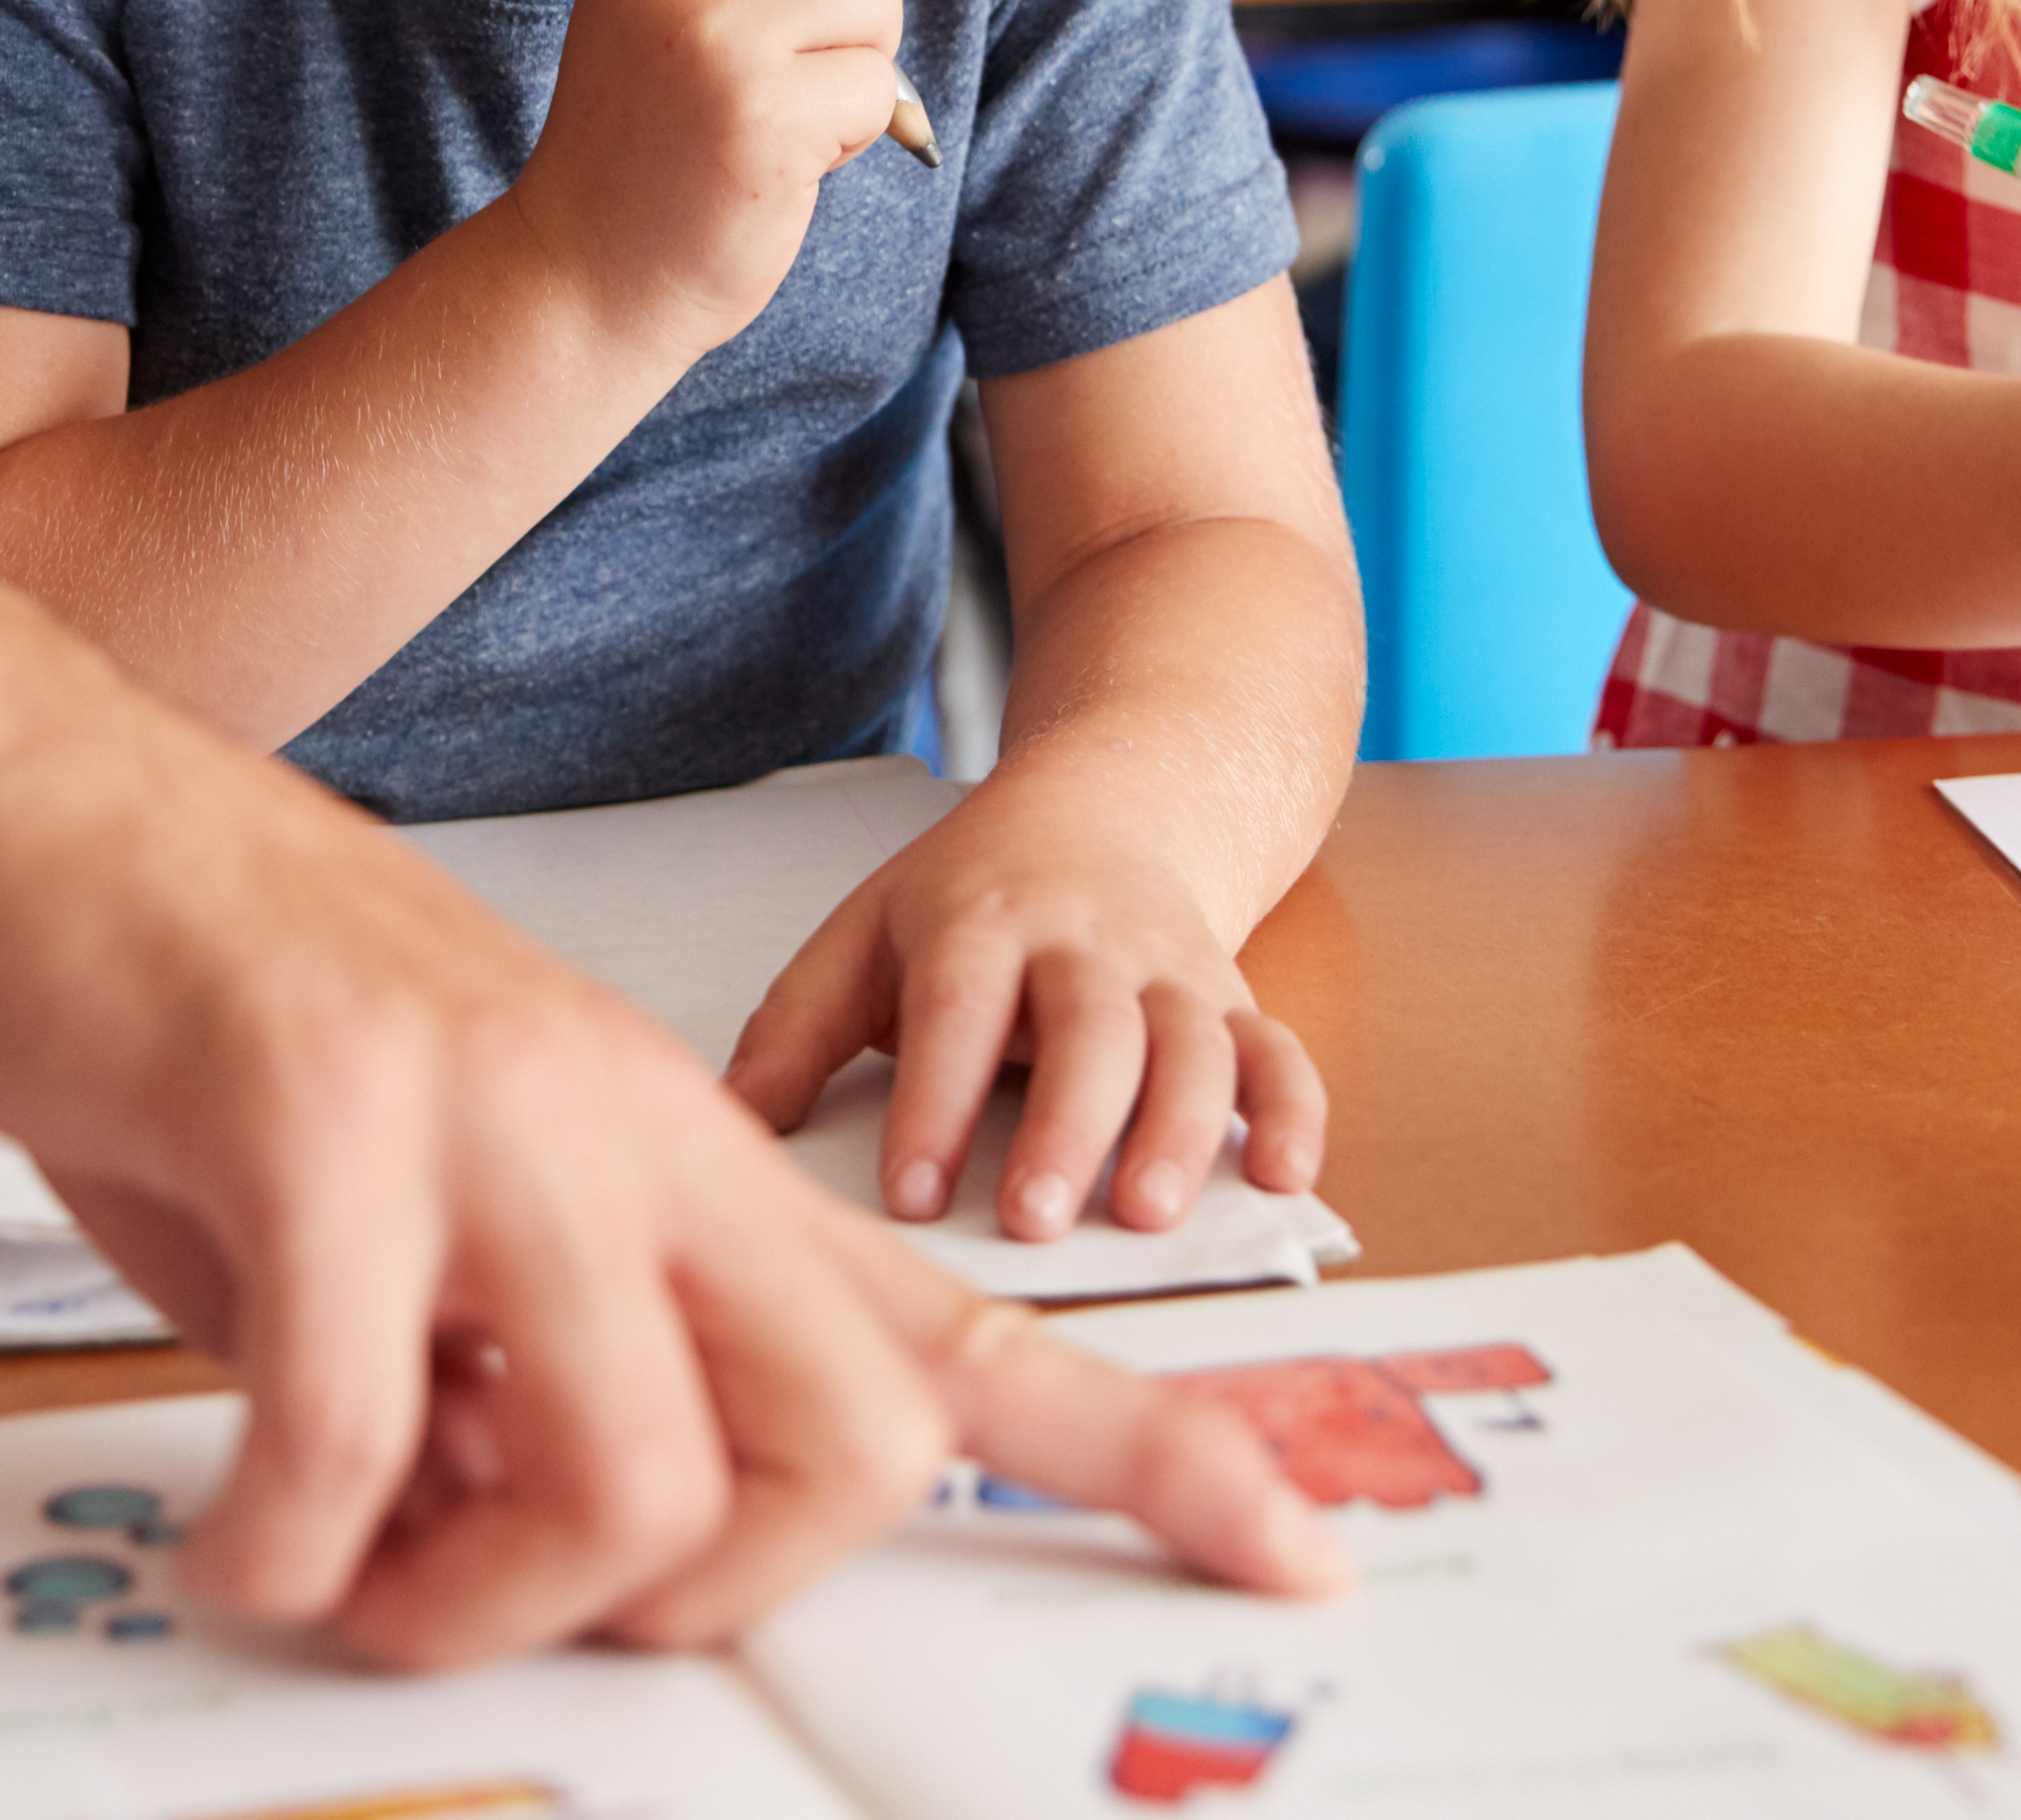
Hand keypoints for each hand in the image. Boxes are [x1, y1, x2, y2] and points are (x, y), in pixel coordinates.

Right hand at [0, 683, 1342, 1659]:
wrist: (7, 796)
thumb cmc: (182, 1001)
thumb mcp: (390, 1209)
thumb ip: (494, 1371)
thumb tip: (499, 1545)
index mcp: (673, 1146)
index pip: (965, 1321)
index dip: (1153, 1448)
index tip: (1293, 1554)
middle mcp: (630, 1120)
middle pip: (849, 1439)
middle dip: (709, 1598)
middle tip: (512, 1592)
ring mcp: (495, 1108)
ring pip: (632, 1473)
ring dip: (472, 1595)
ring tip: (344, 1566)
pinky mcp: (327, 1114)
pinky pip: (361, 1442)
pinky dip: (288, 1542)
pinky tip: (227, 1523)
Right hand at [509, 0, 910, 360]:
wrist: (589, 269)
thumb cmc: (646, 134)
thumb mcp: (650, 0)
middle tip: (838, 26)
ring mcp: (716, 42)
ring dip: (867, 52)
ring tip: (801, 98)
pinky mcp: (763, 120)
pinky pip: (877, 82)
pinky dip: (860, 124)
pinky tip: (797, 152)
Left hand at [716, 778, 1325, 1245]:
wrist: (1108, 806)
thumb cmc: (974, 896)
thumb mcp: (867, 935)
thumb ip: (798, 1030)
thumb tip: (726, 1126)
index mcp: (978, 925)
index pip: (955, 1009)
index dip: (935, 1099)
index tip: (914, 1190)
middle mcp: (1083, 945)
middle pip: (1086, 1027)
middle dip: (1065, 1123)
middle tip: (1036, 1216)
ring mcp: (1169, 972)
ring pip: (1191, 1044)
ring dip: (1180, 1129)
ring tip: (1148, 1212)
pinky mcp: (1236, 1000)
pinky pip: (1280, 1052)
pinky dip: (1294, 1111)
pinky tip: (1284, 1176)